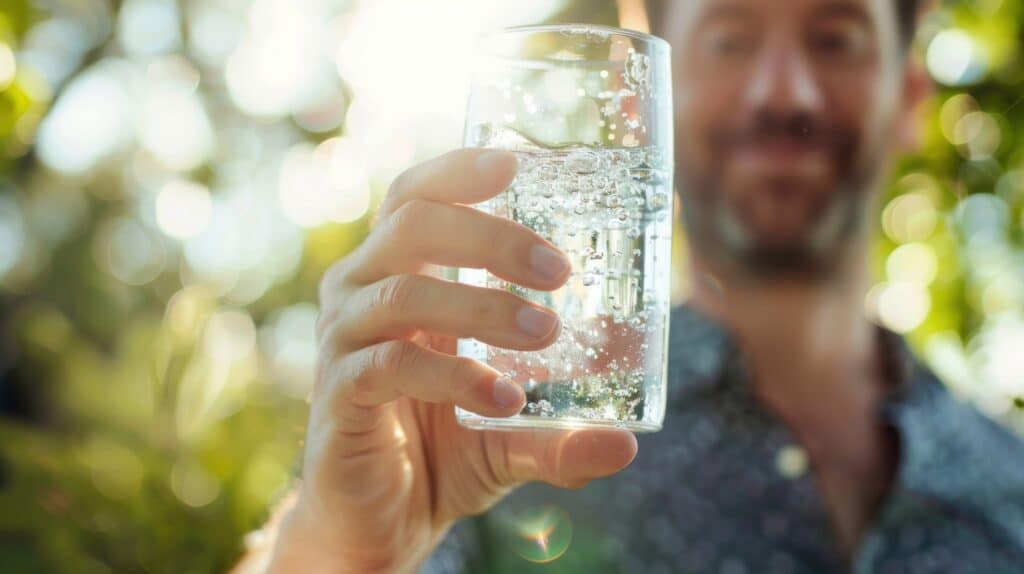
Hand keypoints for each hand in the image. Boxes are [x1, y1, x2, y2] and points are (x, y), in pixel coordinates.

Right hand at [269, 148, 637, 573]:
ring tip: (545, 333)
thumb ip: (561, 432)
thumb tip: (626, 445)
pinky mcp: (337, 394)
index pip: (417, 197)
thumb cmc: (443, 450)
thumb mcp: (513, 434)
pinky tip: (502, 399)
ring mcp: (342, 342)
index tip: (518, 164)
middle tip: (558, 271)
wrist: (384, 519)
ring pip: (402, 294)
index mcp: (398, 275)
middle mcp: (361, 294)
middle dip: (490, 238)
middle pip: (411, 227)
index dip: (459, 171)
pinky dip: (452, 377)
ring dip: (480, 307)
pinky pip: (389, 366)